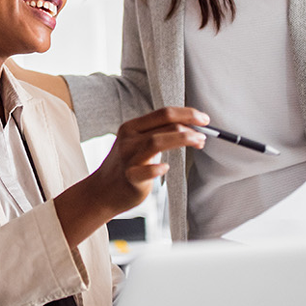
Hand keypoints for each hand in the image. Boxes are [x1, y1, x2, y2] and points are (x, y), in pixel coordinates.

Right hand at [54, 107, 208, 245]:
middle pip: (163, 123)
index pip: (163, 113)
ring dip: (182, 139)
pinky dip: (157, 168)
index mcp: (132, 127)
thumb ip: (157, 135)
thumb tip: (189, 128)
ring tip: (198, 142)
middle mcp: (129, 138)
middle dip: (189, 125)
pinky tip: (166, 168)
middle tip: (205, 133)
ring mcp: (128, 157)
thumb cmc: (126, 167)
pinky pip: (145, 171)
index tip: (204, 119)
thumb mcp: (136, 144)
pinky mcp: (130, 177)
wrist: (101, 192)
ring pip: (156, 141)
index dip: (187, 113)